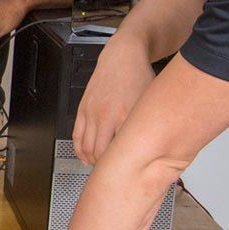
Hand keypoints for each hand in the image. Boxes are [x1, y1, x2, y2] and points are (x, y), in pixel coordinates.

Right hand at [72, 43, 154, 164]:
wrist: (122, 56)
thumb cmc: (139, 78)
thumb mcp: (150, 103)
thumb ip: (147, 126)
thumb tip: (152, 147)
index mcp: (125, 115)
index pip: (119, 150)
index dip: (122, 166)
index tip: (126, 173)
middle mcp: (105, 115)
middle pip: (100, 153)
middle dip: (105, 167)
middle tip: (113, 173)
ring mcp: (91, 112)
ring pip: (85, 146)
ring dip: (92, 160)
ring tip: (100, 167)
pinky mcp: (83, 109)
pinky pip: (76, 134)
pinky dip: (79, 149)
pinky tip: (84, 156)